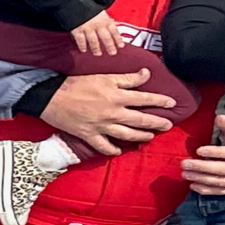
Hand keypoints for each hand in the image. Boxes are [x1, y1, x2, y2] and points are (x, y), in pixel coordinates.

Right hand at [41, 70, 176, 156]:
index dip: (159, 101)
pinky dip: (112, 150)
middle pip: (140, 120)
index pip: (144, 99)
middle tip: (168, 125)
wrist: (52, 97)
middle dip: (156, 123)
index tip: (172, 103)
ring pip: (126, 135)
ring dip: (140, 136)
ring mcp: (102, 127)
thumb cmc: (77, 83)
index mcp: (117, 97)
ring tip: (149, 137)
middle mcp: (113, 113)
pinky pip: (104, 147)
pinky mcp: (90, 136)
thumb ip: (127, 78)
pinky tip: (119, 151)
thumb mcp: (104, 76)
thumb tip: (146, 73)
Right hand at [70, 12, 120, 56]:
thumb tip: (111, 21)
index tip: (121, 45)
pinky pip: (81, 40)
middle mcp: (97, 24)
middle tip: (112, 52)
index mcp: (104, 18)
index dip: (118, 39)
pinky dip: (82, 46)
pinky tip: (84, 50)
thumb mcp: (99, 7)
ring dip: (96, 48)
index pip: (114, 30)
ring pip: (94, 41)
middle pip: (106, 38)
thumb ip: (104, 16)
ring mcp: (87, 28)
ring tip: (98, 53)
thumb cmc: (86, 1)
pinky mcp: (77, 30)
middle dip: (110, 46)